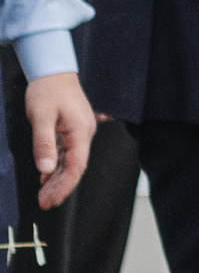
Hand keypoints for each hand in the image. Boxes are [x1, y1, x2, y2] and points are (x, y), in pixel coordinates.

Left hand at [25, 73, 95, 206]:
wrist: (53, 69)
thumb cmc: (48, 89)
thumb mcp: (41, 116)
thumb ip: (44, 144)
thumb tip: (45, 170)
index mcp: (80, 131)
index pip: (76, 166)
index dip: (64, 186)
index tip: (51, 200)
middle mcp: (84, 133)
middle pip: (74, 167)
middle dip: (60, 187)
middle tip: (44, 203)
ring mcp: (78, 131)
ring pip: (69, 162)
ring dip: (57, 179)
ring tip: (44, 195)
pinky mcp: (71, 129)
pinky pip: (66, 153)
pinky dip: (56, 166)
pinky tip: (46, 177)